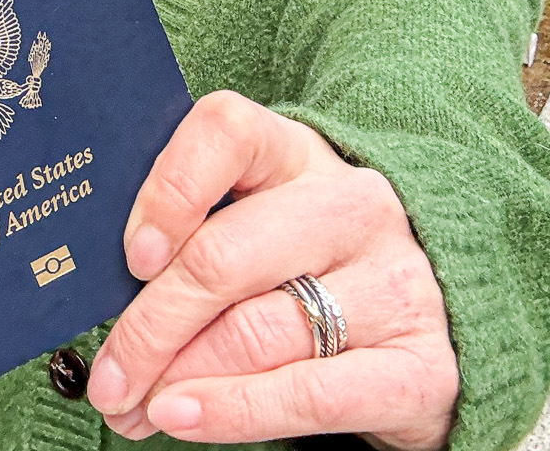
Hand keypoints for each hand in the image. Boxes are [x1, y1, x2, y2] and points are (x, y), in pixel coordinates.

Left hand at [87, 91, 458, 448]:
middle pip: (224, 256)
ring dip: (177, 379)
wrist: (446, 322)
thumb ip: (197, 239)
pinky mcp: (418, 365)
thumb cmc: (317, 269)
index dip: (169, 189)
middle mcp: (352, 207)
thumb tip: (104, 297)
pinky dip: (233, 411)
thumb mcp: (263, 225)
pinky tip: (184, 418)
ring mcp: (393, 284)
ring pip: (255, 332)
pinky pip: (308, 393)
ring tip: (134, 407)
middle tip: (108, 377)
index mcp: (298, 156)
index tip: (131, 256)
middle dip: (148, 326)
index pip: (227, 131)